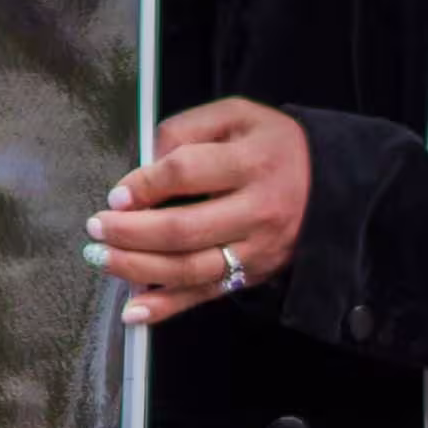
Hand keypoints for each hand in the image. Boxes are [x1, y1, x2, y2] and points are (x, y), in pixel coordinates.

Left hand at [86, 100, 307, 329]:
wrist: (331, 184)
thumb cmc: (270, 145)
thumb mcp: (235, 116)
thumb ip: (186, 129)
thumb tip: (143, 163)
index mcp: (253, 161)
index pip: (187, 172)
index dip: (144, 185)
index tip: (115, 195)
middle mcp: (259, 210)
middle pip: (183, 229)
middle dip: (130, 233)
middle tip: (96, 228)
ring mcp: (257, 248)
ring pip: (190, 268)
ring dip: (138, 269)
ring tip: (101, 258)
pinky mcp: (253, 274)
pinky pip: (205, 295)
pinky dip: (166, 307)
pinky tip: (133, 310)